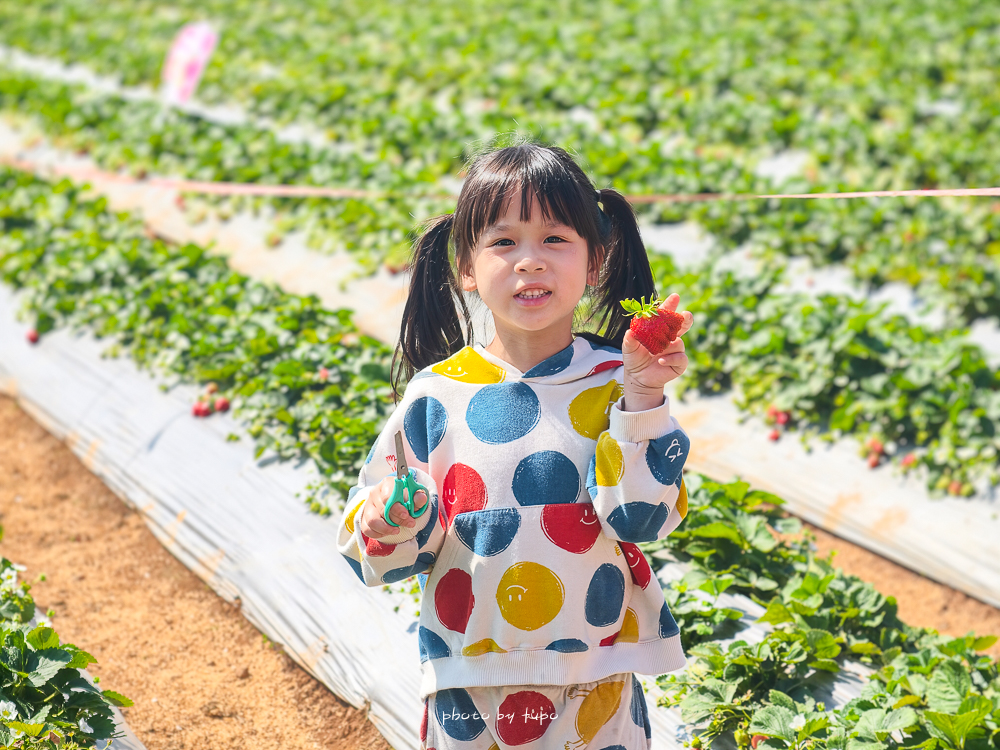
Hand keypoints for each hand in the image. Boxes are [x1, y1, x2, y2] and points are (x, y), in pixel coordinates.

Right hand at [358, 475, 427, 539]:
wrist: (399, 502)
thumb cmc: (407, 498)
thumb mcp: (415, 496)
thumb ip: (418, 497)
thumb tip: (421, 497)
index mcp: (387, 484)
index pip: (387, 497)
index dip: (397, 508)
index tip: (406, 515)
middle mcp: (375, 493)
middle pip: (382, 510)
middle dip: (397, 520)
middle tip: (410, 523)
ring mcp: (368, 506)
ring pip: (372, 521)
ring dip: (386, 529)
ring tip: (397, 530)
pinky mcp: (364, 517)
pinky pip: (367, 529)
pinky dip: (378, 534)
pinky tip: (389, 532)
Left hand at [622, 293, 692, 411]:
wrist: (638, 378)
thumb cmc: (634, 359)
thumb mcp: (628, 348)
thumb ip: (629, 339)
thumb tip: (630, 331)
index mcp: (659, 330)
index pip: (665, 315)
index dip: (670, 305)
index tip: (675, 296)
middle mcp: (670, 338)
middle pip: (682, 325)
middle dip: (686, 318)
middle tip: (685, 314)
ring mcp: (676, 350)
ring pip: (679, 343)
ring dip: (669, 346)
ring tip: (656, 353)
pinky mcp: (679, 363)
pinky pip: (681, 358)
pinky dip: (671, 359)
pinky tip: (661, 361)